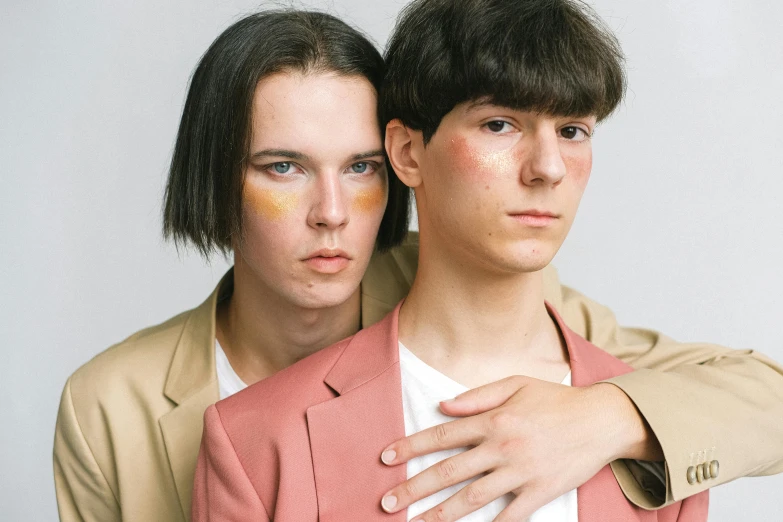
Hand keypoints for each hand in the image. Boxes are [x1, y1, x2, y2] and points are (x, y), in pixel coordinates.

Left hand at [379, 375, 661, 520]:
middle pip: (448, 472)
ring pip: (471, 498)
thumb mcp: (515, 384)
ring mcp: (521, 472)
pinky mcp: (540, 491)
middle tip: (387, 502)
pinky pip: (509, 515)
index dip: (410, 446)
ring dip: (439, 513)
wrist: (602, 420)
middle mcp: (502, 447)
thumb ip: (476, 396)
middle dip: (413, 488)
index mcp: (493, 419)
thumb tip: (442, 405)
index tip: (386, 458)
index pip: (442, 435)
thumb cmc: (556, 400)